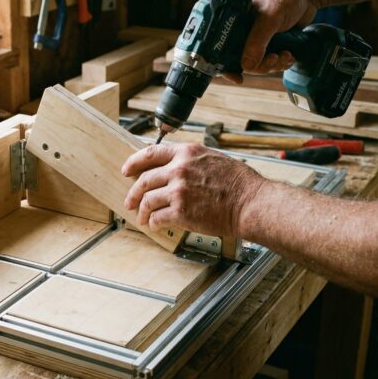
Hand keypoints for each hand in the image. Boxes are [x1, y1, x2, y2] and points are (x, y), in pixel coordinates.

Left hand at [122, 143, 266, 237]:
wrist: (251, 203)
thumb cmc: (238, 183)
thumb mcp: (212, 158)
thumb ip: (190, 161)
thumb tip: (174, 167)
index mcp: (186, 153)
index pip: (150, 153)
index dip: (134, 162)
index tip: (126, 170)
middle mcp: (179, 169)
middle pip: (144, 180)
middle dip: (133, 193)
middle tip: (130, 201)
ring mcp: (178, 190)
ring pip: (147, 200)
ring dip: (142, 211)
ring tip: (142, 218)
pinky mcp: (181, 211)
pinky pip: (157, 217)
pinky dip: (153, 223)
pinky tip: (155, 225)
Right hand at [224, 0, 318, 83]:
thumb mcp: (269, 18)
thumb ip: (257, 42)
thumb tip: (247, 66)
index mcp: (236, 25)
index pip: (225, 50)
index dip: (228, 67)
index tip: (237, 78)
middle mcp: (245, 34)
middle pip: (245, 62)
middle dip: (262, 66)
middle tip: (273, 59)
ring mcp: (259, 40)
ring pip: (261, 64)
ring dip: (275, 65)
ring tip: (286, 55)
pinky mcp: (273, 45)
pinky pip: (274, 62)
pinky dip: (282, 63)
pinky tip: (290, 55)